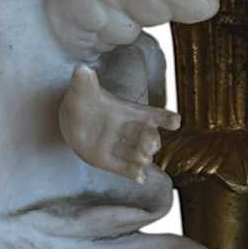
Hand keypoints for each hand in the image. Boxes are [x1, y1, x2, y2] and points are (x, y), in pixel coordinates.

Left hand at [59, 64, 179, 182]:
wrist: (71, 119)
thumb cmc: (82, 99)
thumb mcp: (83, 89)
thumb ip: (85, 81)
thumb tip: (81, 69)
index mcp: (130, 112)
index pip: (153, 115)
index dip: (166, 118)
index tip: (175, 122)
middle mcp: (131, 131)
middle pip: (150, 138)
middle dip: (152, 142)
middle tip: (147, 146)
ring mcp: (123, 148)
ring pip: (140, 156)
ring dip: (143, 159)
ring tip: (142, 161)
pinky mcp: (112, 162)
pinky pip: (126, 170)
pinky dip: (134, 174)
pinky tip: (139, 179)